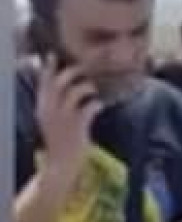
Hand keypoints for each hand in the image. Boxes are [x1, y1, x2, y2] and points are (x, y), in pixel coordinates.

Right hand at [36, 57, 102, 180]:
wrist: (61, 166)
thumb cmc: (59, 141)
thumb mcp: (50, 121)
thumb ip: (53, 104)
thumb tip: (64, 87)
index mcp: (42, 108)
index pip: (43, 83)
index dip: (48, 68)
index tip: (52, 55)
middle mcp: (50, 111)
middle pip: (59, 82)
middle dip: (73, 72)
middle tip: (84, 71)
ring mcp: (64, 119)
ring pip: (75, 92)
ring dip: (87, 87)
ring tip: (93, 90)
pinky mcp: (77, 127)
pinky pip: (90, 108)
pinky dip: (97, 104)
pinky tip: (100, 106)